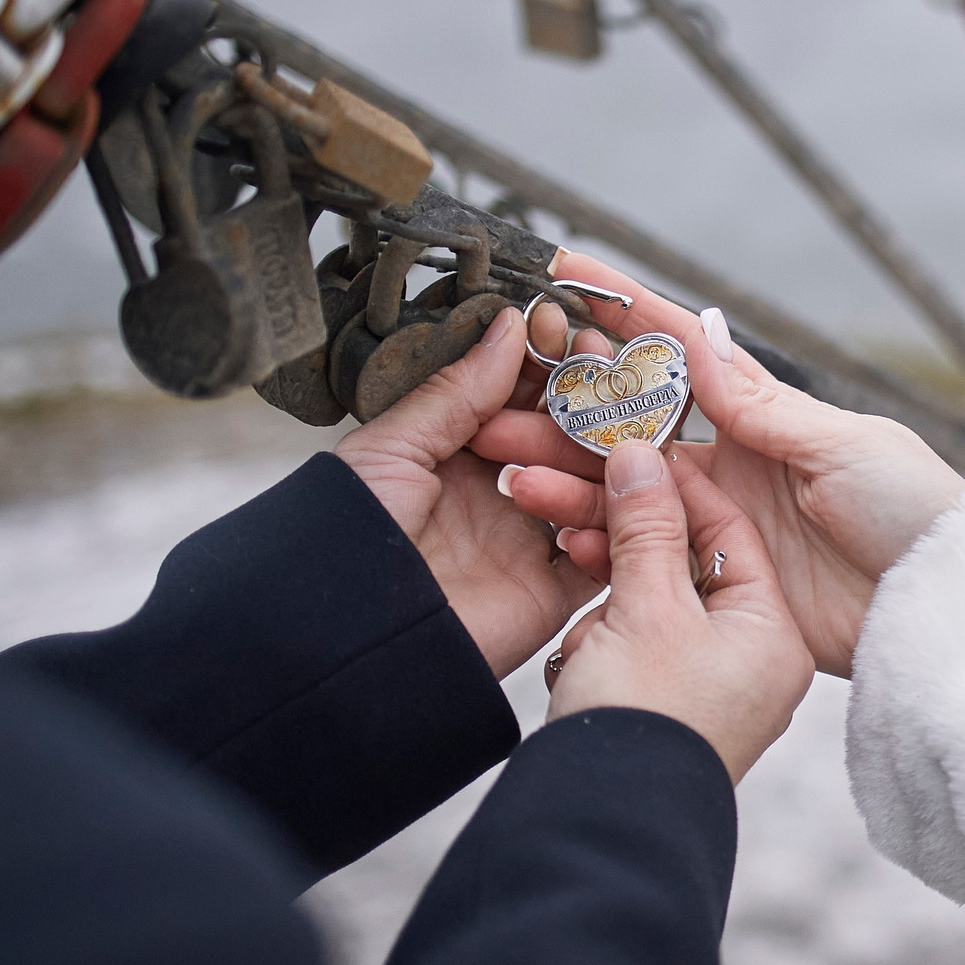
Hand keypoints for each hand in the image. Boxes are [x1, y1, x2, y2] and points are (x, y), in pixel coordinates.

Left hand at [335, 304, 599, 676]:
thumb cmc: (348, 540)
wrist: (347, 638)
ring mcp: (527, 541)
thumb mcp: (393, 447)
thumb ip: (457, 391)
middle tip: (599, 366)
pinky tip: (616, 490)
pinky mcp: (551, 592)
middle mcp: (496, 493)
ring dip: (602, 455)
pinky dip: (616, 525)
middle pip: (563, 436)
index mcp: (454, 455)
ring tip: (607, 426)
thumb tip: (510, 326)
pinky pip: (603, 554)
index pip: (516, 397)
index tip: (563, 328)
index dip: (544, 362)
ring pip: (593, 487)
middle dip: (585, 399)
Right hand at [473, 252, 964, 678]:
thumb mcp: (840, 445)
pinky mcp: (716, 584)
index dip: (622, 311)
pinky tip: (556, 539)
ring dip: (563, 483)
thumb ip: (759, 402)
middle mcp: (731, 465)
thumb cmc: (912, 510)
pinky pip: (644, 560)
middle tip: (498, 409)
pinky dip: (598, 549)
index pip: (678, 353)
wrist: (940, 605)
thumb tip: (698, 328)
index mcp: (763, 416)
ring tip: (508, 476)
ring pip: (622, 495)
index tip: (563, 271)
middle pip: (628, 429)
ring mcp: (718, 525)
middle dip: (562, 415)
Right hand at [544, 442, 813, 781]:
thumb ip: (647, 525)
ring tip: (576, 605)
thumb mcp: (651, 608)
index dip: (673, 483)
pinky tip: (580, 648)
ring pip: (654, 607)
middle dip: (624, 541)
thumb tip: (639, 455)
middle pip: (687, 563)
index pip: (727, 528)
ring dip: (608, 597)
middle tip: (566, 503)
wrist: (606, 828)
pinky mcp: (671, 710)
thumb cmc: (652, 718)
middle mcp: (754, 660)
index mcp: (774, 632)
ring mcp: (713, 689)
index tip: (624, 451)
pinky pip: (638, 649)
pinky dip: (606, 638)